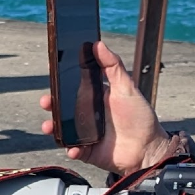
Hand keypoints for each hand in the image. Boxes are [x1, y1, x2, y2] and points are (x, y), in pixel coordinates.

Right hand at [39, 41, 173, 174]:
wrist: (148, 149)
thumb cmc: (140, 117)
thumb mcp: (126, 87)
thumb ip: (113, 66)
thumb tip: (98, 44)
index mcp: (94, 97)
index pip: (72, 87)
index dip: (59, 83)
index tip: (51, 76)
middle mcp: (86, 114)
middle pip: (61, 107)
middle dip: (50, 104)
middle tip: (46, 102)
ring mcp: (85, 133)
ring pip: (62, 128)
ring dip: (52, 127)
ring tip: (49, 126)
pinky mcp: (87, 150)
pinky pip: (72, 149)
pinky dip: (70, 148)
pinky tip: (73, 148)